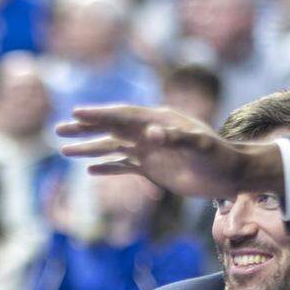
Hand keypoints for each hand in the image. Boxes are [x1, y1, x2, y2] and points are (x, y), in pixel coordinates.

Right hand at [56, 105, 284, 198]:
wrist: (231, 175)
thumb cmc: (219, 157)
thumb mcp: (201, 147)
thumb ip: (176, 139)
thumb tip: (150, 133)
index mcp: (158, 121)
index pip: (122, 116)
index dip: (99, 115)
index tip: (76, 113)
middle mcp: (149, 133)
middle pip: (111, 128)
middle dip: (84, 129)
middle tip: (58, 130)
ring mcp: (149, 150)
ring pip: (112, 146)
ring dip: (89, 148)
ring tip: (64, 149)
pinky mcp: (152, 168)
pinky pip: (123, 165)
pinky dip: (106, 166)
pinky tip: (89, 169)